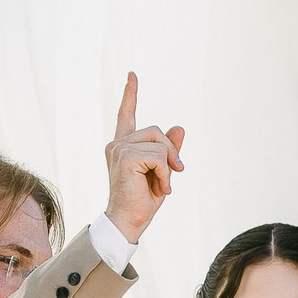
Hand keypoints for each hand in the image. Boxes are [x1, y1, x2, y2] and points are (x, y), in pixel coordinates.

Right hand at [102, 73, 184, 242]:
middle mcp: (118, 144)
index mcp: (123, 146)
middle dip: (171, 152)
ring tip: (164, 185)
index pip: (126, 115)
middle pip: (156, 131)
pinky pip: (158, 156)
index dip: (130, 95)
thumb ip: (168, 151)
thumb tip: (180, 127)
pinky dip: (166, 173)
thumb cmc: (142, 201)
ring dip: (168, 166)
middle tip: (177, 173)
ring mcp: (119, 149)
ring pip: (159, 143)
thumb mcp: (162, 172)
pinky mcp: (126, 156)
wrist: (128, 221)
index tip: (132, 76)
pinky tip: (161, 188)